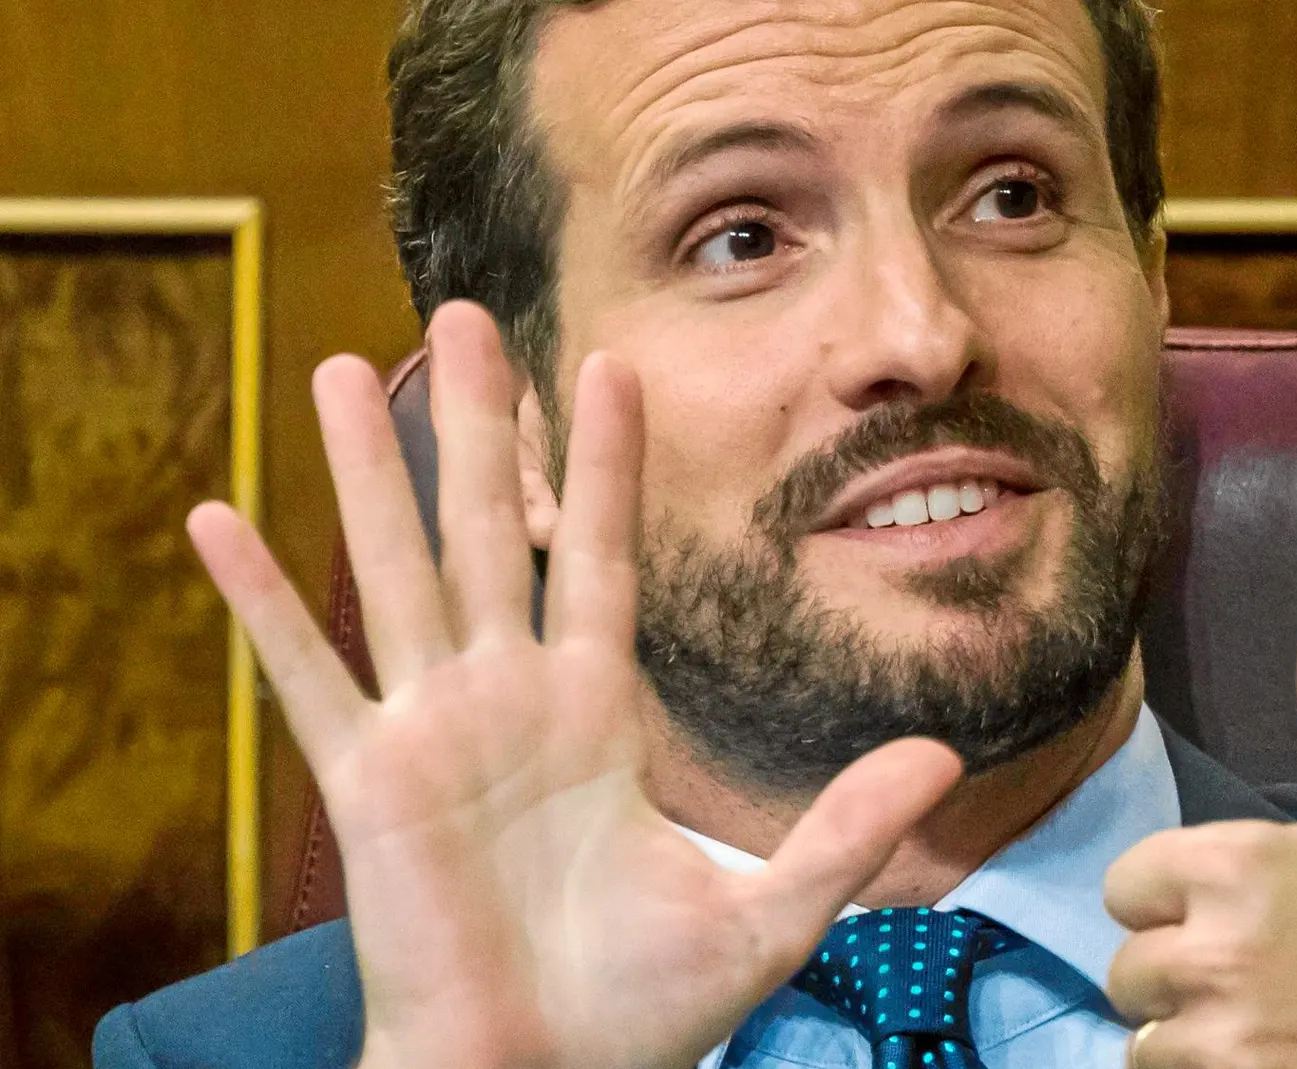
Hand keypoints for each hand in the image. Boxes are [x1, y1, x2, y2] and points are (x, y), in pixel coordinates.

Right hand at [188, 302, 961, 1068]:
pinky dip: (261, 605)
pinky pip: (308, 680)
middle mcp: (510, 699)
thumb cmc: (642, 1008)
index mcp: (597, 711)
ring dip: (369, 474)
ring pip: (400, 572)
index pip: (605, 556)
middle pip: (493, 531)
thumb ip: (845, 825)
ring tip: (339, 371)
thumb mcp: (769, 908)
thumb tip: (945, 757)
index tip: (612, 364)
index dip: (609, 464)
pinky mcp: (368, 785)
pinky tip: (215, 523)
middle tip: (463, 318)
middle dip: (480, 427)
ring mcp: (433, 732)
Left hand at [1104, 564, 1296, 1068]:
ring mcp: (1222, 1041)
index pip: (1129, 884)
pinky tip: (1275, 1059)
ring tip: (1272, 1021)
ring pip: (1145, 1037)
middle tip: (1266, 969)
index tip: (1244, 908)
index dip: (1179, 896)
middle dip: (1184, 967)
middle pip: (1129, 965)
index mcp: (1236, 864)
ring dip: (1192, 1032)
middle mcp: (1212, 952)